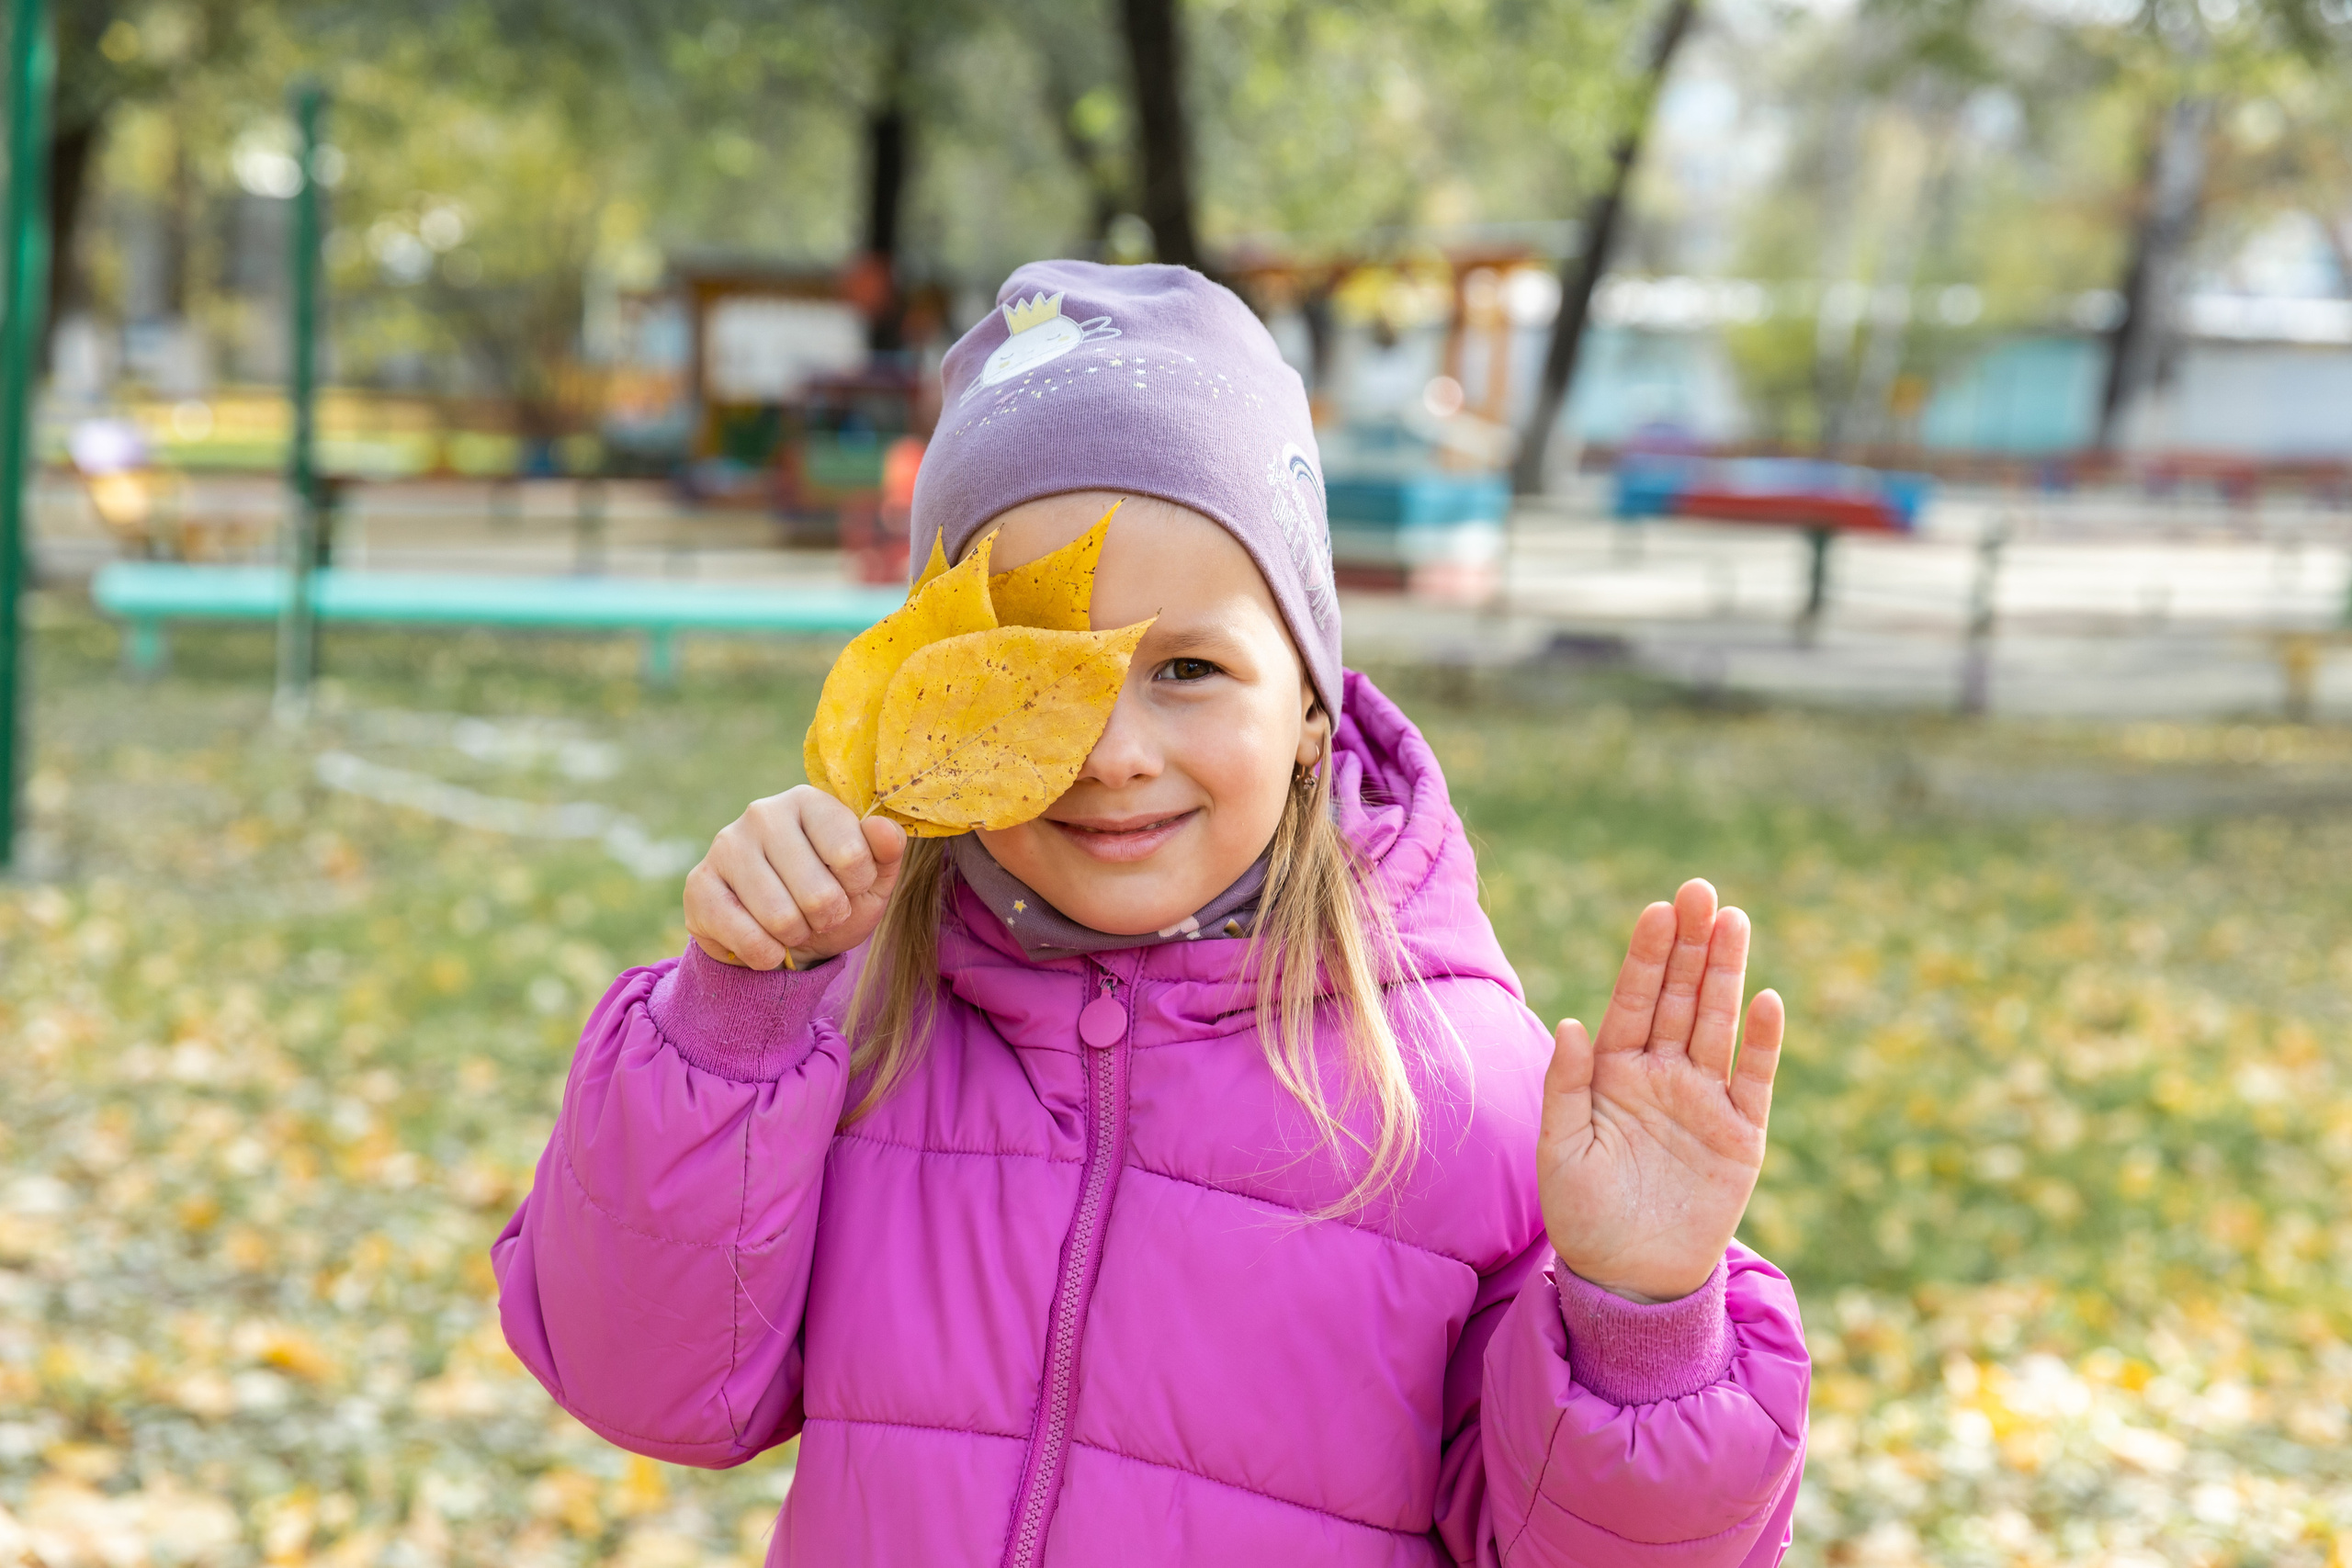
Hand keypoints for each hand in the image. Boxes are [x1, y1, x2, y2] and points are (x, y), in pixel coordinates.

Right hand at [682, 786, 907, 969]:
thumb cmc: (832, 896)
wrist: (780, 935)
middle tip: (819, 914)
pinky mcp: (699, 884)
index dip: (858, 886)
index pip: (852, 854)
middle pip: (817, 893)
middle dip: (827, 918)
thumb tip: (884, 830)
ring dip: (797, 936)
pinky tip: (764, 941)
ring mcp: (727, 846)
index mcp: (809, 801)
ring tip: (792, 926)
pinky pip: (748, 939)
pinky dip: (766, 955)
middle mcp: (764, 813)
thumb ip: (886, 851)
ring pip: (781, 918)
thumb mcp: (871, 879)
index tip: (848, 885)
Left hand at [1538, 878, 1784, 1302]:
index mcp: (1613, 1071)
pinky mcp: (1740, 1134)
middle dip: (1689, 944)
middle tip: (1700, 890)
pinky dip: (1760, 1042)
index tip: (1657, 910)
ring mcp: (1702, 1100)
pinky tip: (1765, 999)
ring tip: (1733, 920)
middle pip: (1679, 997)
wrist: (1628, 1279)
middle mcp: (1661, 1074)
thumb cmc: (1582, 1213)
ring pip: (1716, 1023)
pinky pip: (1752, 1079)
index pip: (1632, 1000)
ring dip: (1726, 973)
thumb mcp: (1561, 1149)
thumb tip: (1570, 1023)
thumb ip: (1567, 1085)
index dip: (1645, 957)